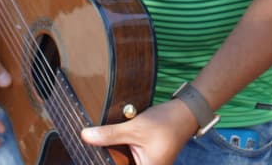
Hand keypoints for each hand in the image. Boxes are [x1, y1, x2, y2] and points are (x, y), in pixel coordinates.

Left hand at [80, 99, 197, 164]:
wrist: (186, 112)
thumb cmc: (166, 123)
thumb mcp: (135, 128)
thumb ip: (110, 134)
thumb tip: (85, 136)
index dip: (104, 162)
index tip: (89, 158)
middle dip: (109, 158)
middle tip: (95, 151)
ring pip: (123, 162)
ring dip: (114, 154)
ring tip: (104, 146)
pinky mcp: (146, 158)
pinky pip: (128, 159)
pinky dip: (120, 151)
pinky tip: (111, 144)